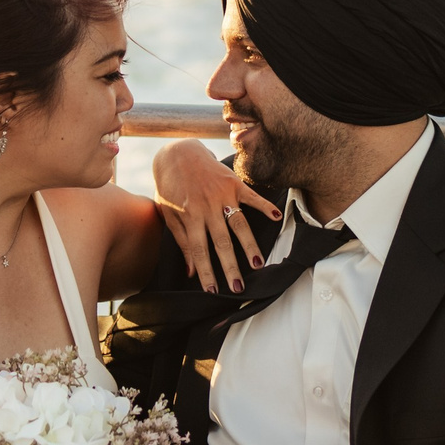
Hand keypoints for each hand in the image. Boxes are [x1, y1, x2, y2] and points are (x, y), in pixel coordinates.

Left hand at [152, 138, 281, 292]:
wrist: (177, 153)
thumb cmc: (170, 187)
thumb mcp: (168, 214)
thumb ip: (181, 241)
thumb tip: (190, 271)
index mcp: (189, 216)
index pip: (199, 251)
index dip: (206, 272)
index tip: (214, 291)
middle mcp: (207, 207)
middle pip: (221, 242)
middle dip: (230, 266)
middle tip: (238, 287)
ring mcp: (222, 194)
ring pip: (239, 224)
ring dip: (249, 245)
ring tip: (258, 264)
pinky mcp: (233, 182)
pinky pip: (252, 197)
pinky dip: (265, 206)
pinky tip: (276, 218)